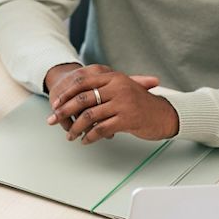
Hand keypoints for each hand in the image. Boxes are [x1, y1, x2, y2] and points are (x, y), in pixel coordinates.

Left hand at [45, 64, 174, 143]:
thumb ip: (102, 88)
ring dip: (76, 128)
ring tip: (71, 135)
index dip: (66, 94)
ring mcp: (122, 103)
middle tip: (53, 120)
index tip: (56, 104)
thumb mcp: (123, 88)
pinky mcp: (127, 119)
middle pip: (82, 99)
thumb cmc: (142, 103)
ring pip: (89, 116)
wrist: (165, 115)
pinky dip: (90, 136)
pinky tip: (86, 140)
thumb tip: (74, 95)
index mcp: (114, 78)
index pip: (82, 82)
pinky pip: (101, 129)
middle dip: (64, 111)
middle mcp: (117, 88)